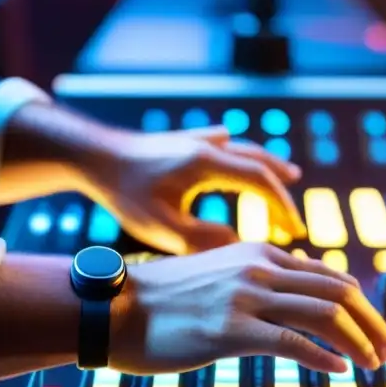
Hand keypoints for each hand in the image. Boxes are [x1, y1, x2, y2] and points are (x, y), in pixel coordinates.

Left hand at [92, 126, 306, 254]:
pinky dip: (238, 151)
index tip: (294, 232)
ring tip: (291, 176)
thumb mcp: (161, 227)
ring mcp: (196, 140)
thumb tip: (239, 246)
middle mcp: (208, 146)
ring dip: (269, 166)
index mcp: (207, 164)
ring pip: (244, 149)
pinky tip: (236, 147)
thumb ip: (202, 240)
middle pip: (260, 164)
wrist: (91, 154)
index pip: (260, 183)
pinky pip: (222, 142)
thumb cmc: (123, 193)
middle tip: (294, 222)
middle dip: (282, 193)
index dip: (282, 208)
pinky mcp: (182, 141)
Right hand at [109, 243, 385, 374]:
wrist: (115, 309)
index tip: (378, 332)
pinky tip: (341, 372)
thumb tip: (298, 294)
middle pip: (339, 294)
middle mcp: (259, 269)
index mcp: (260, 255)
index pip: (331, 277)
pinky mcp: (231, 330)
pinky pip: (293, 342)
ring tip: (375, 365)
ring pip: (325, 316)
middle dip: (374, 325)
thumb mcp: (219, 275)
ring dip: (359, 343)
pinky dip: (325, 358)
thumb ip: (260, 281)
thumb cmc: (165, 301)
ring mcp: (246, 298)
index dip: (364, 307)